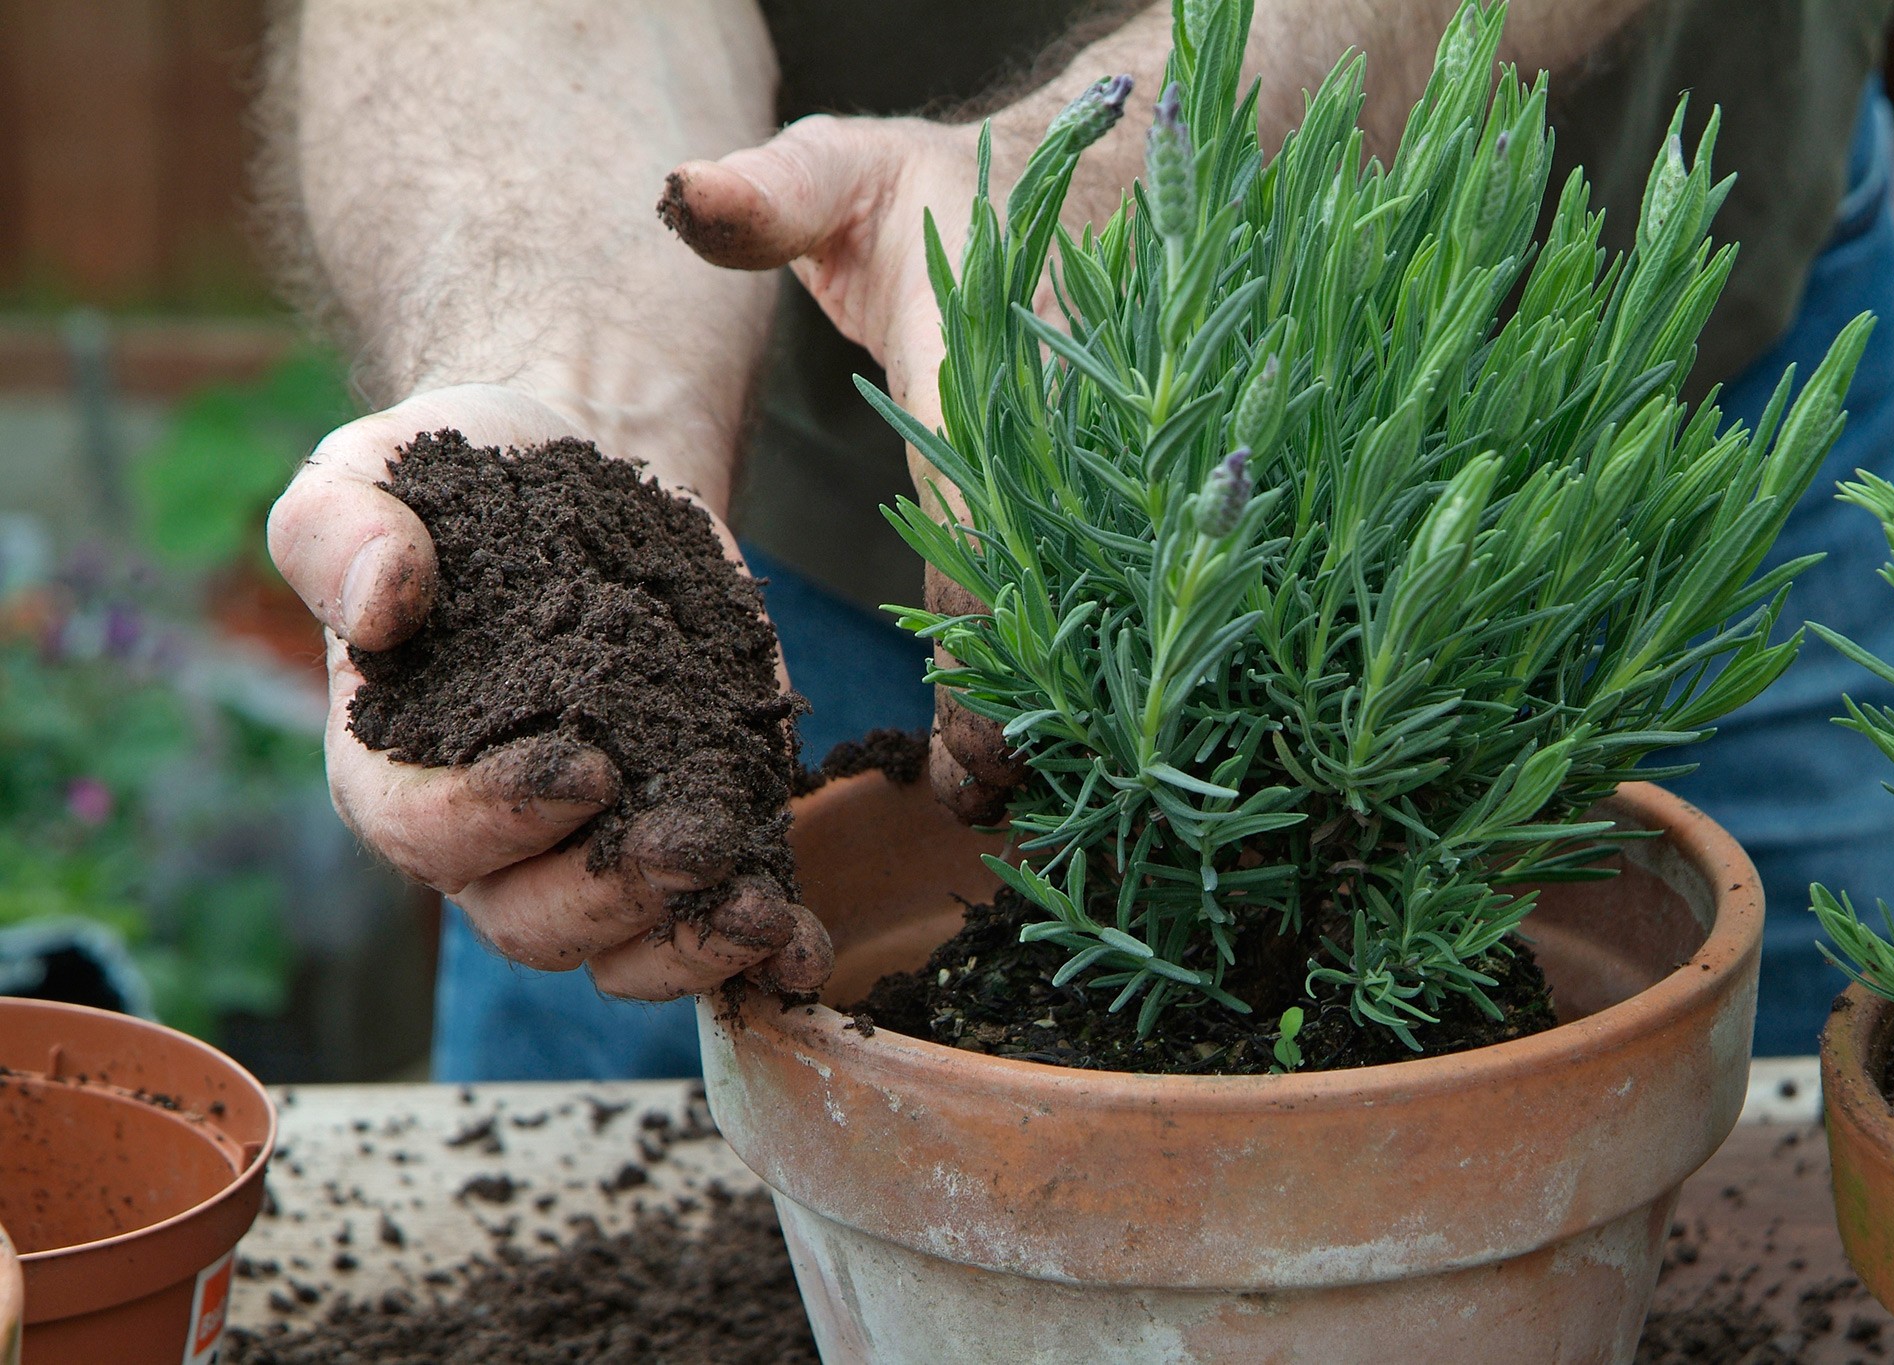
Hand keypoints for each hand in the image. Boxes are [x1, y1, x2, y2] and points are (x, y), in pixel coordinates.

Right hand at [267, 382, 831, 997]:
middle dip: (612, 897)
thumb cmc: (455, 485)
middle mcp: (492, 837)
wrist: (578, 469)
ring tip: (759, 910)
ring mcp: (595, 849)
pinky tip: (800, 942)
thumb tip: (381, 601)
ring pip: (621, 948)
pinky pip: (707, 931)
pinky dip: (754, 954)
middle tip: (690, 842)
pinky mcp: (687, 832)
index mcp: (394, 768)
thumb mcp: (368, 476)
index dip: (500, 816)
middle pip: (531, 918)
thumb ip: (340, 534)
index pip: (423, 831)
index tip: (586, 767)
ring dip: (690, 945)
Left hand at [661, 114, 1036, 821]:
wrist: (1090, 188)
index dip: (975, 623)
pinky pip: (1082, 583)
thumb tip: (687, 199)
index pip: (979, 506)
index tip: (964, 733)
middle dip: (1021, 688)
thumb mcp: (849, 174)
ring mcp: (1090, 458)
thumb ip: (774, 195)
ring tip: (1007, 788)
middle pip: (1040, 578)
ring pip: (1076, 596)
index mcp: (985, 361)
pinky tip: (1035, 737)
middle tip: (988, 786)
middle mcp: (1052, 422)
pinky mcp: (1097, 484)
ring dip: (1050, 692)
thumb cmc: (942, 197)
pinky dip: (1062, 661)